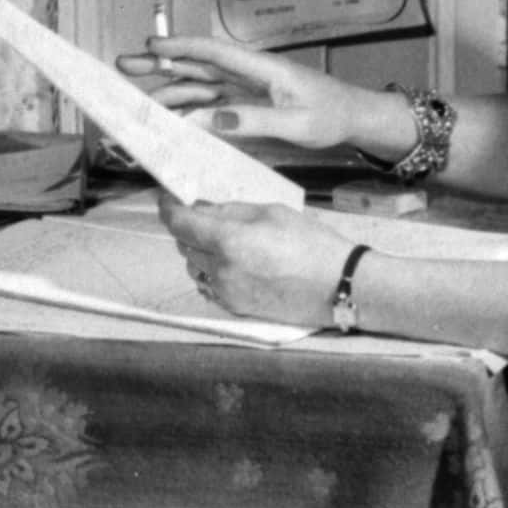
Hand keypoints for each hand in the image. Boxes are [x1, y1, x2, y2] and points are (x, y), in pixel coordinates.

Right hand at [113, 34, 368, 154]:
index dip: (181, 48)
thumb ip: (254, 120)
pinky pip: (211, 102)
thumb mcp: (297, 123)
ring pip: (199, 84)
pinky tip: (169, 117)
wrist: (353, 116)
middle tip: (125, 64)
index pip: (214, 53)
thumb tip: (210, 120)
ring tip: (137, 98)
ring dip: (168, 88)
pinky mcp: (246, 102)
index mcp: (262, 68)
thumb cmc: (331, 115)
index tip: (151, 48)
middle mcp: (248, 73)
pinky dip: (187, 108)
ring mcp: (245, 87)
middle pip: (197, 64)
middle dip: (161, 63)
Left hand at [157, 189, 354, 326]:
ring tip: (223, 240)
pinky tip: (233, 262)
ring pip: (194, 267)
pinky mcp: (235, 307)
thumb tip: (204, 209)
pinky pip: (208, 285)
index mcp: (229, 241)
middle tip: (204, 215)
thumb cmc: (313, 244)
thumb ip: (232, 211)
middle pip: (184, 245)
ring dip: (199, 251)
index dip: (169, 209)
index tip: (167, 200)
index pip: (180, 224)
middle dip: (189, 228)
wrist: (340, 286)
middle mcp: (221, 270)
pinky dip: (211, 272)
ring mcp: (227, 292)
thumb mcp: (273, 212)